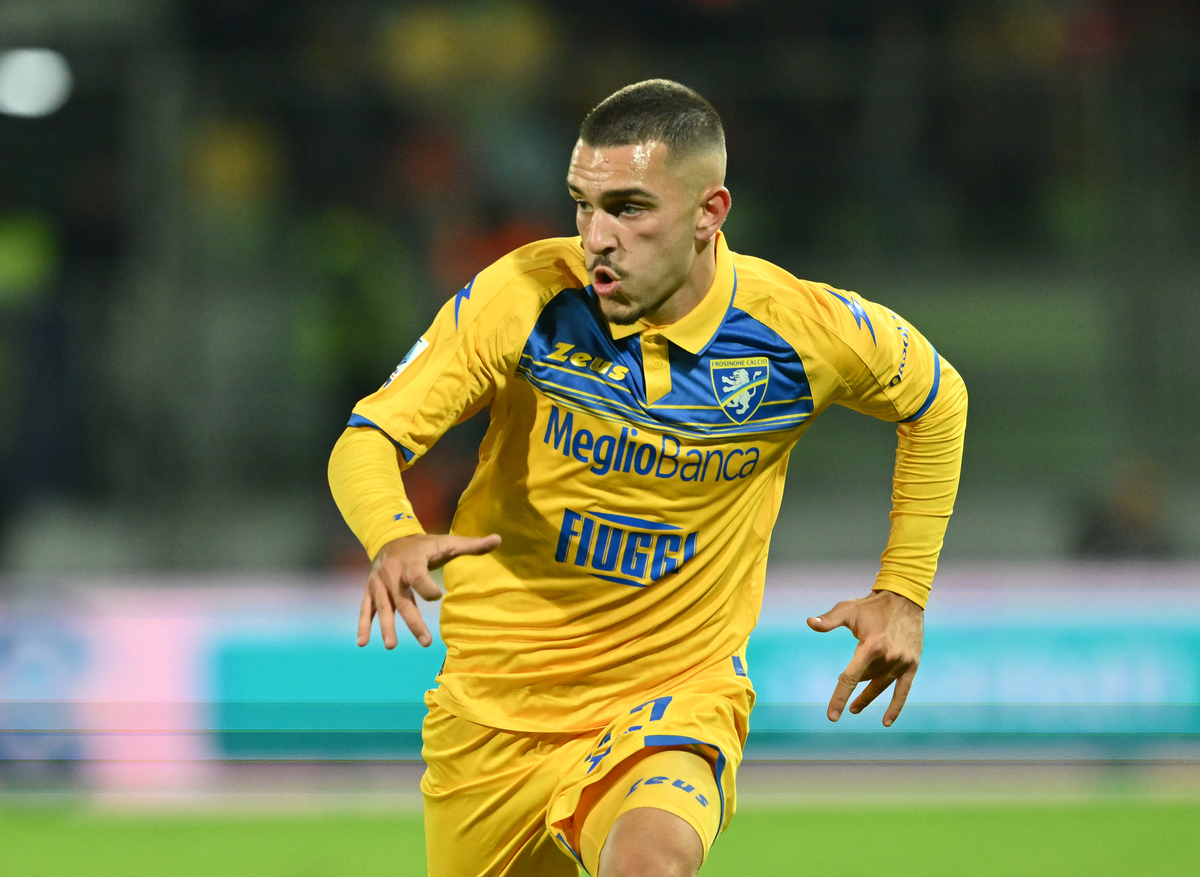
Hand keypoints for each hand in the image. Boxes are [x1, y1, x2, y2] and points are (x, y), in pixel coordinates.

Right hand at [358, 532, 500, 648]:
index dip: (427, 587)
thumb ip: (471, 545)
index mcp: (412, 560)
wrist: (390, 537)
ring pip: (383, 607)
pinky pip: (366, 609)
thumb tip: (499, 539)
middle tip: (425, 642)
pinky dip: (363, 625)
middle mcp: (393, 573)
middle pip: (402, 599)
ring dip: (386, 627)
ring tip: (391, 646)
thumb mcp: (447, 542)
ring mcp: (379, 583)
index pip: (417, 576)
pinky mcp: (370, 591)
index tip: (439, 597)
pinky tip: (362, 643)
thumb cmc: (425, 546)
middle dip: (412, 621)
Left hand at [806, 589, 922, 726]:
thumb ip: (828, 620)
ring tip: (855, 708)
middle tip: (844, 708)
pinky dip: (896, 707)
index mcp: (870, 646)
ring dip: (868, 698)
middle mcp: (888, 657)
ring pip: (881, 686)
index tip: (832, 716)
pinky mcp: (912, 664)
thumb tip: (809, 623)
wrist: (905, 599)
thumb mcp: (848, 609)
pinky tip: (886, 721)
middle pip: (866, 681)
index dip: (839, 697)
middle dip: (854, 692)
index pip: (851, 678)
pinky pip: (903, 691)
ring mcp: (901, 662)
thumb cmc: (872, 605)